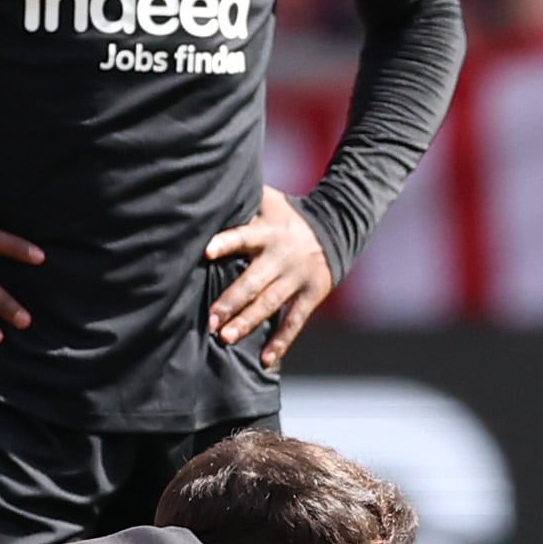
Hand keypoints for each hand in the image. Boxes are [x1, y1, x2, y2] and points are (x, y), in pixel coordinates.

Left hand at [201, 186, 332, 368]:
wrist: (336, 227)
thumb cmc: (286, 215)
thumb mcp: (268, 200)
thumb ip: (242, 198)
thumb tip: (207, 183)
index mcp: (267, 232)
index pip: (242, 236)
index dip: (225, 243)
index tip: (206, 252)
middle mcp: (281, 256)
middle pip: (253, 281)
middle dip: (231, 301)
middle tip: (211, 320)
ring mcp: (296, 278)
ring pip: (270, 303)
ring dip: (248, 321)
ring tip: (226, 338)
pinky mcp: (310, 295)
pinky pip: (294, 321)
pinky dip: (281, 342)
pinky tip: (266, 360)